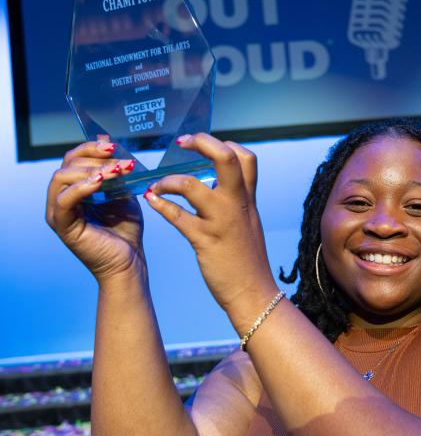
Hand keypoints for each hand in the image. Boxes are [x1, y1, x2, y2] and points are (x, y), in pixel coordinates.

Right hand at [46, 137, 144, 283]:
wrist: (130, 262)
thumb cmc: (126, 230)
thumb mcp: (123, 193)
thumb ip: (114, 171)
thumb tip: (105, 139)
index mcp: (75, 190)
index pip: (73, 159)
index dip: (91, 148)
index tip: (114, 145)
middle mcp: (62, 199)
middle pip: (66, 164)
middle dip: (95, 158)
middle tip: (121, 161)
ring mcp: (59, 212)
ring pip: (62, 178)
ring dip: (92, 170)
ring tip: (117, 173)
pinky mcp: (62, 226)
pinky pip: (64, 200)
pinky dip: (81, 187)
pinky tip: (101, 182)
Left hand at [144, 133, 277, 314]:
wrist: (254, 292)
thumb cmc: (248, 260)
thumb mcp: (248, 223)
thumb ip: (236, 202)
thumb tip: (217, 186)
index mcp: (247, 200)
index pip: (245, 157)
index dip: (225, 143)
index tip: (204, 146)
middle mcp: (236, 205)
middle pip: (225, 158)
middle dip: (202, 142)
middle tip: (182, 142)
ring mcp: (220, 222)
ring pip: (191, 186)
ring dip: (168, 180)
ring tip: (157, 185)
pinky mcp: (205, 241)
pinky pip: (177, 217)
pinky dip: (161, 205)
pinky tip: (151, 201)